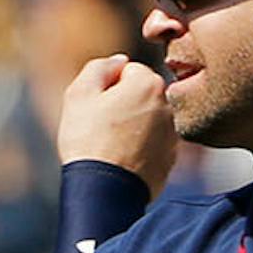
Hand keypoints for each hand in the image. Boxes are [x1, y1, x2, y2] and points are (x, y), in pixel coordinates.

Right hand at [55, 54, 176, 193]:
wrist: (103, 191)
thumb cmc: (87, 140)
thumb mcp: (80, 93)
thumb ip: (100, 67)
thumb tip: (120, 61)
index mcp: (149, 84)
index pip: (128, 71)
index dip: (108, 86)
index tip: (99, 107)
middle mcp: (169, 107)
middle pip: (141, 95)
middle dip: (125, 104)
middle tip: (104, 127)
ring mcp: (173, 135)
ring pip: (148, 120)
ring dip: (134, 126)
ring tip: (112, 146)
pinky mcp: (171, 160)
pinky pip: (152, 144)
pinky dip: (141, 148)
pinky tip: (123, 161)